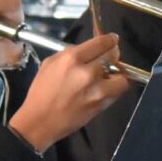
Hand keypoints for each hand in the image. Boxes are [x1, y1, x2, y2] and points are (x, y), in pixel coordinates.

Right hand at [8, 33, 130, 151]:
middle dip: (114, 54)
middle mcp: (87, 71)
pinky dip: (114, 88)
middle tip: (111, 56)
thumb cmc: (42, 92)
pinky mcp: (101, 104)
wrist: (40, 121)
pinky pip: (117, 91)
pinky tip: (104, 88)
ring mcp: (96, 89)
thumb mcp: (50, 64)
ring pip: (120, 75)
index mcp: (72, 58)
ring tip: (108, 76)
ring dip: (117, 74)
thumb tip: (88, 50)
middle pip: (113, 55)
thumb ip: (70, 54)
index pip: (101, 42)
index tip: (113, 40)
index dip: (110, 40)